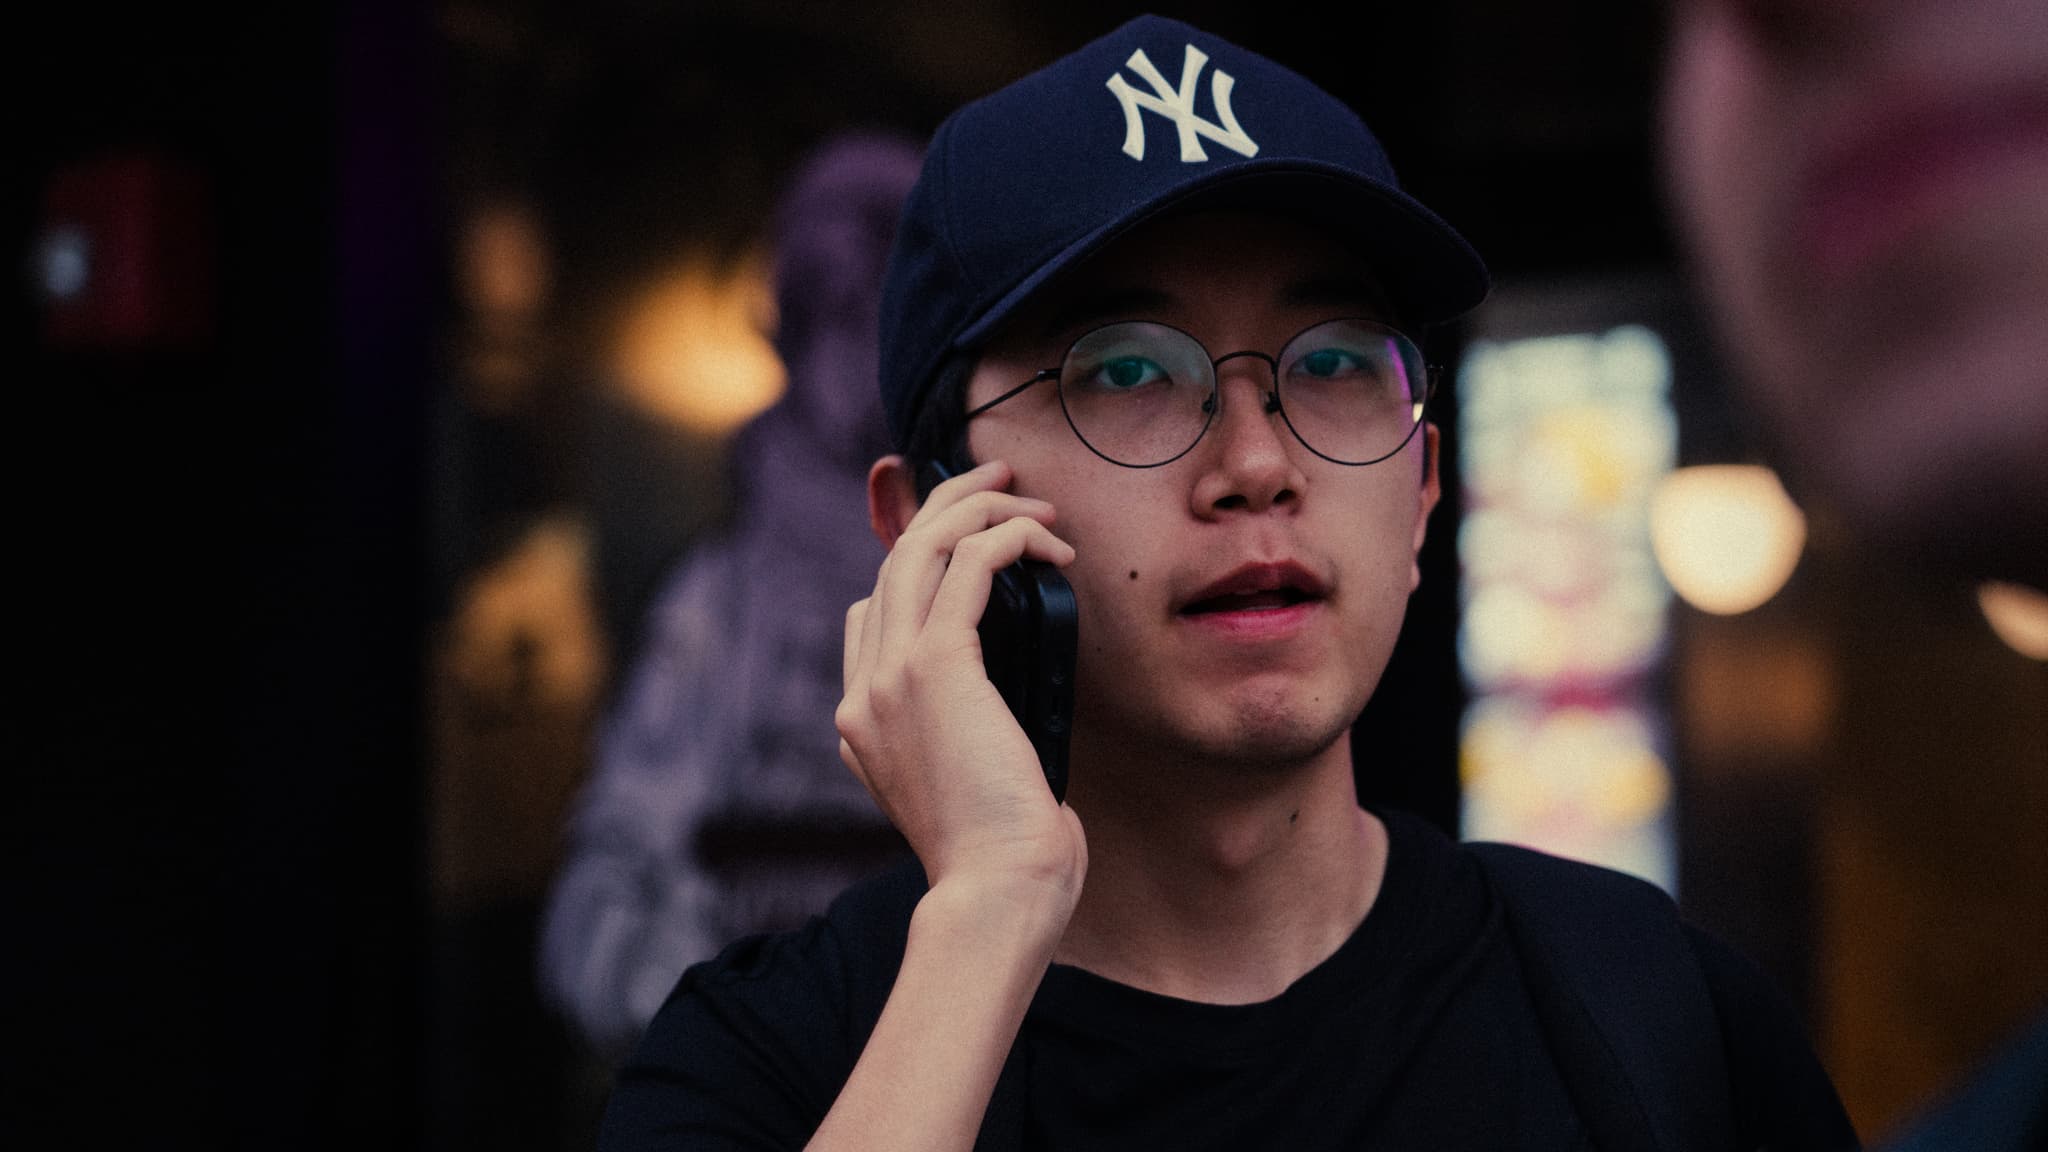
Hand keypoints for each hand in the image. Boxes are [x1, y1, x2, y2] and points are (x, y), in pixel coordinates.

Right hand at [836, 460, 1087, 906]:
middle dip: (948, 508)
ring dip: (979, 508)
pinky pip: (967, 566)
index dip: (921, 562)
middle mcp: (864, 691)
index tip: (983, 546)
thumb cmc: (1005, 856)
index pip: (870, 612)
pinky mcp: (934, 667)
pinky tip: (1047, 542)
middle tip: (1003, 484)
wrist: (996, 892)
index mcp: (862, 722)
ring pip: (921, 548)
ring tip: (1033, 501)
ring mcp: (889, 677)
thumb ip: (970, 738)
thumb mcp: (972, 786)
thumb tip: (1013, 703)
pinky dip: (1006, 538)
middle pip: (893, 561)